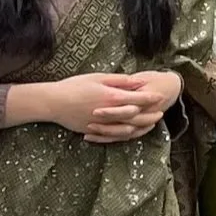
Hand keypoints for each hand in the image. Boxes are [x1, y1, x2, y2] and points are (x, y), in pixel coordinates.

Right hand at [27, 71, 178, 142]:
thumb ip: (120, 81)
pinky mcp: (95, 131)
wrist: (53, 102)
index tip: (161, 96)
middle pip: (137, 117)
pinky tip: (132, 132)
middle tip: (161, 112)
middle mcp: (109, 113)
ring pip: (128, 130)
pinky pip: (115, 137)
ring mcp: (102, 125)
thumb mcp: (98, 78)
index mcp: (112, 97)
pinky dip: (127, 135)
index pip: (138, 99)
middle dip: (151, 115)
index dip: (151, 98)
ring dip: (142, 127)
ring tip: (151, 124)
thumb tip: (138, 81)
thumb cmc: (74, 86)